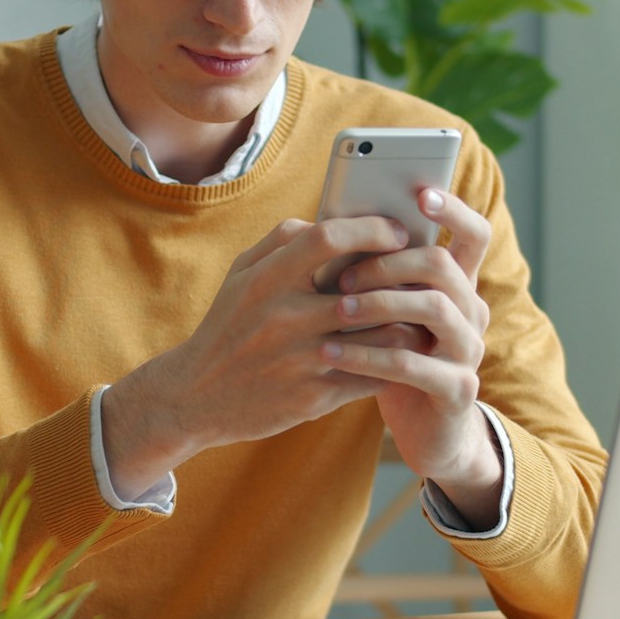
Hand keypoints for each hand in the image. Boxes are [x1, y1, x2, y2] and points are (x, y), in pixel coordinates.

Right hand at [102, 215, 432, 495]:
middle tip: (424, 273)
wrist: (195, 396)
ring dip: (407, 324)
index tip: (397, 232)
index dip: (372, 229)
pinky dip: (394, 363)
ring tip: (420, 313)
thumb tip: (329, 220)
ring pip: (380, 338)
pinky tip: (403, 352)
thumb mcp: (241, 273)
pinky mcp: (313, 398)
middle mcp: (284, 317)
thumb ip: (282, 240)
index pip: (330, 238)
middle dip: (403, 280)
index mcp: (267, 279)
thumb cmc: (227, 325)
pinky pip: (372, 377)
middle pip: (366, 291)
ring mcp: (301, 360)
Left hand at [325, 188, 502, 519]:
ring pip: (434, 308)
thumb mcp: (388, 315)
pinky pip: (413, 364)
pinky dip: (368, 355)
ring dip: (380, 303)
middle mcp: (473, 312)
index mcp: (458, 286)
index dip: (452, 209)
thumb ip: (378, 276)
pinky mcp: (457, 389)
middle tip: (342, 273)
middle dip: (389, 262)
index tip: (419, 192)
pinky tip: (331, 353)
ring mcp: (469, 351)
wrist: (428, 434)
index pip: (472, 233)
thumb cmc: (396, 361)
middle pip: (443, 265)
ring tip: (336, 310)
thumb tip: (337, 226)